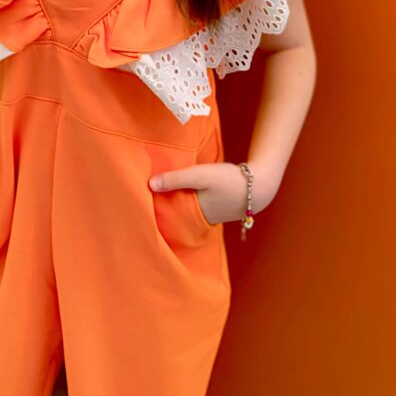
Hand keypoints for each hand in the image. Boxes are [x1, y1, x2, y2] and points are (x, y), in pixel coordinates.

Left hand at [148, 161, 273, 224]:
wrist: (259, 186)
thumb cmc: (228, 181)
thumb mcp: (200, 175)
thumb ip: (176, 178)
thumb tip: (149, 184)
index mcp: (191, 216)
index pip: (165, 214)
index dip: (152, 207)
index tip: (137, 198)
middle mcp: (196, 219)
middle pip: (171, 213)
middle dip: (159, 206)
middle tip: (141, 194)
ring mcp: (205, 215)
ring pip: (181, 208)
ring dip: (171, 200)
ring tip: (155, 190)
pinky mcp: (212, 208)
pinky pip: (191, 204)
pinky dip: (183, 198)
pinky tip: (178, 188)